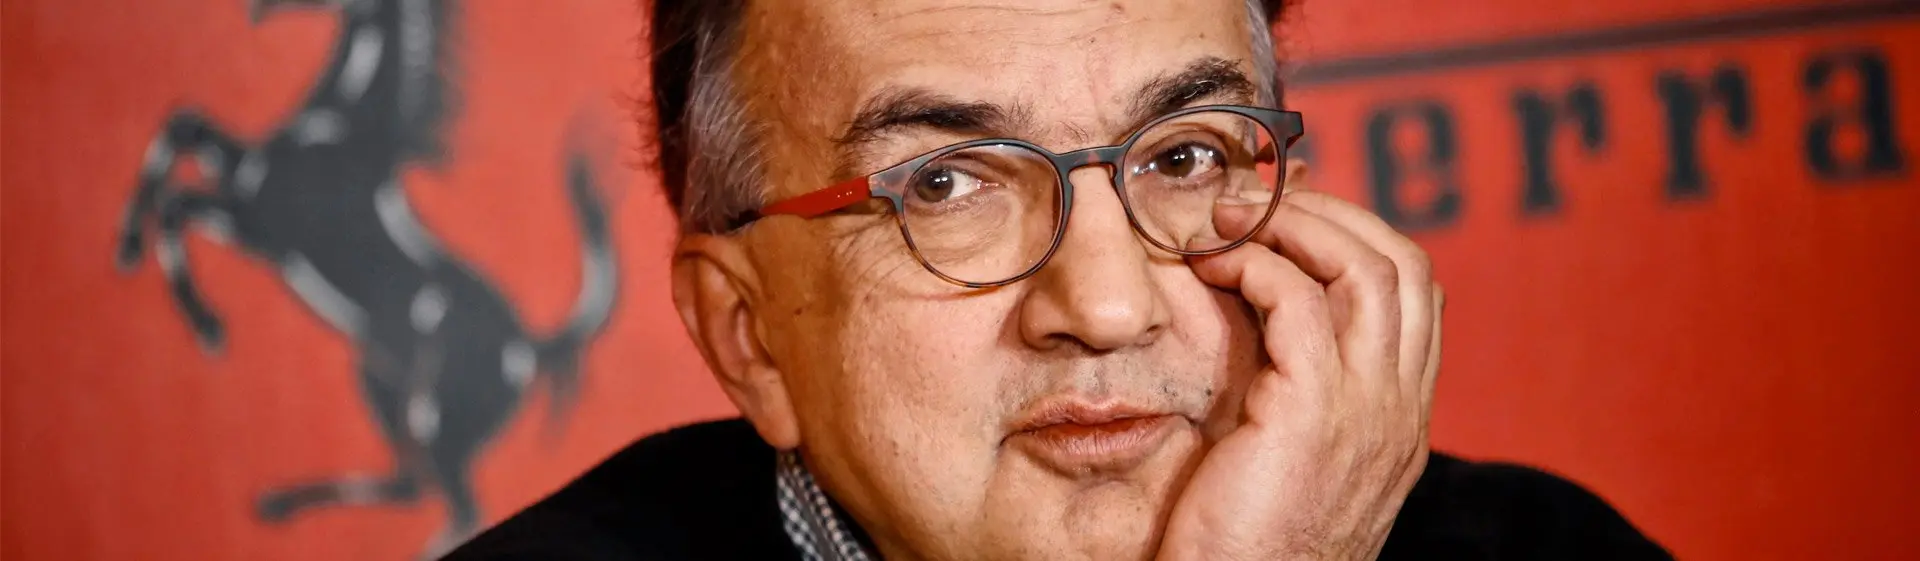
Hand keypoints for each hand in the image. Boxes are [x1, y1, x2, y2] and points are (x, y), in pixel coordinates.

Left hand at [1157, 171, 1443, 559]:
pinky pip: (1295, 298)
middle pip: (1406, 265)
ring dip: (1294, 223)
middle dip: (1332, 215)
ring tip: (1228, 218)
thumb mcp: (1290, 461)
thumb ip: (1300, 398)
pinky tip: (1215, 265)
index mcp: (1402, 420)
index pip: (1416, 297)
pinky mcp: (1313, 412)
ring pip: (1366, 266)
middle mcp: (1401, 410)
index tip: (1290, 222)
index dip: (1358, 239)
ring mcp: (1369, 410)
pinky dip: (1255, 262)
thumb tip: (1265, 325)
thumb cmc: (1243, 545)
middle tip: (1256, 203)